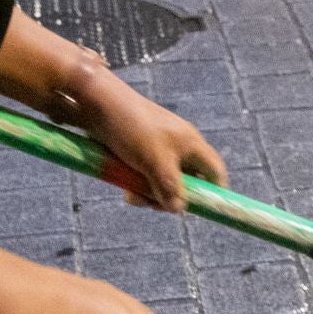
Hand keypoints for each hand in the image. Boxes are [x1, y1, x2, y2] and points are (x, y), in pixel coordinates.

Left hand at [82, 88, 227, 213]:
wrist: (98, 104)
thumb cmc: (132, 128)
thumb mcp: (154, 161)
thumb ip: (169, 187)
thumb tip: (178, 209)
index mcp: (191, 145)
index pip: (215, 172)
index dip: (214, 191)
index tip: (201, 208)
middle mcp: (179, 148)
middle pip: (187, 184)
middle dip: (170, 198)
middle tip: (153, 204)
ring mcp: (159, 151)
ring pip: (163, 184)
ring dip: (149, 194)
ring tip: (131, 194)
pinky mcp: (141, 153)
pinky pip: (147, 177)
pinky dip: (138, 185)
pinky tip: (125, 189)